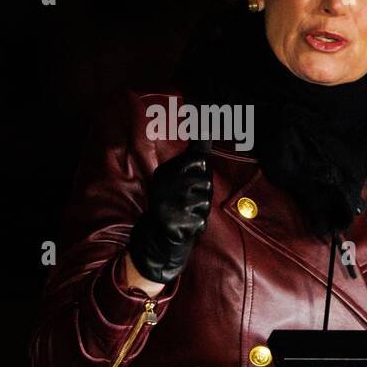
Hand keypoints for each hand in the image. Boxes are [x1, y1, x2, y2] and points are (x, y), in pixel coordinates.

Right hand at [127, 148, 212, 283]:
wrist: (158, 236)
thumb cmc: (177, 201)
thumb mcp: (180, 176)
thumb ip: (194, 153)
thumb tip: (208, 130)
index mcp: (164, 171)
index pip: (200, 159)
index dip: (202, 171)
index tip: (192, 181)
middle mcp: (163, 185)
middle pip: (206, 179)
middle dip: (204, 192)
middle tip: (189, 201)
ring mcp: (168, 204)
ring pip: (206, 200)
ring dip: (202, 209)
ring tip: (187, 212)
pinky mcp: (173, 223)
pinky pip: (202, 220)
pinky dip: (198, 225)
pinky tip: (185, 225)